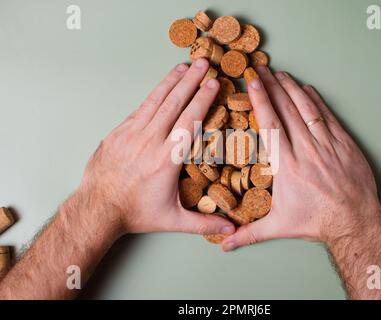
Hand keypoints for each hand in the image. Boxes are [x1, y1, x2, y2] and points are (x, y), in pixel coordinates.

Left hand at [78, 58, 234, 235]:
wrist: (97, 208)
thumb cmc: (135, 213)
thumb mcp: (173, 220)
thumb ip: (204, 224)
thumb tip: (230, 230)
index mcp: (167, 160)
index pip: (190, 122)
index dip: (203, 100)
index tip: (215, 84)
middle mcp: (150, 142)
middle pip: (174, 103)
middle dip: (192, 80)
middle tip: (205, 62)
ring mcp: (132, 134)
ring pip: (156, 100)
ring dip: (172, 81)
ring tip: (185, 65)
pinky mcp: (119, 132)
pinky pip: (140, 107)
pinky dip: (154, 93)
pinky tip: (162, 85)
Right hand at [223, 66, 380, 250]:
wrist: (354, 222)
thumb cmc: (315, 222)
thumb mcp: (278, 227)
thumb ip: (248, 233)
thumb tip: (223, 244)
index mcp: (287, 166)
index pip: (270, 125)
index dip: (261, 101)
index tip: (252, 83)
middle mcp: (306, 150)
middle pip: (287, 111)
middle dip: (273, 87)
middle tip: (261, 69)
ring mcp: (327, 145)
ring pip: (308, 109)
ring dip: (293, 89)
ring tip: (282, 74)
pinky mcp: (344, 145)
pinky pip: (328, 117)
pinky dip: (317, 101)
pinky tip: (308, 90)